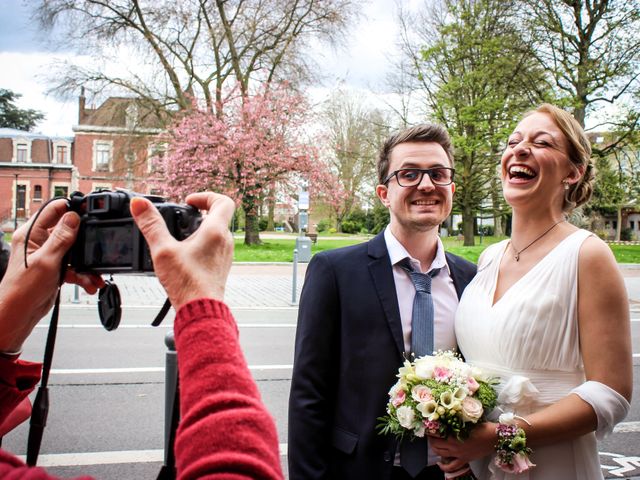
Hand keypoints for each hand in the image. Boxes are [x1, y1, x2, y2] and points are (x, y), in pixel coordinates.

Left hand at [0, 199, 103, 351]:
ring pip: (74, 251)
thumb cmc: (22, 289)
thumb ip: (61, 238)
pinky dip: (83, 274)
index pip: (52, 210)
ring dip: (86, 263)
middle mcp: (38, 242)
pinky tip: (89, 283)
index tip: (88, 209)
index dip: (70, 207)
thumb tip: (72, 217)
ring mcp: (48, 255)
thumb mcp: (46, 260)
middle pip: (68, 231)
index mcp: (31, 234)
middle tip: (97, 244)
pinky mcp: (55, 268)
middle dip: (84, 240)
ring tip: (94, 274)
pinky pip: (74, 266)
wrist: (18, 314)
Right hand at [130, 192, 234, 308]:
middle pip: (218, 216)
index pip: (223, 201)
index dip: (206, 196)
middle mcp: (225, 241)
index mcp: (216, 231)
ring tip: (179, 237)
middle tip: (181, 217)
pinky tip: (183, 255)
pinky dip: (201, 244)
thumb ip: (151, 225)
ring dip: (200, 229)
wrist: (201, 311)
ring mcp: (225, 255)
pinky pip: (214, 247)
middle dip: (199, 213)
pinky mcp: (220, 267)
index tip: (189, 202)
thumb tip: (140, 204)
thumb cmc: (187, 284)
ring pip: (216, 233)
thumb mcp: (163, 250)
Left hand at [429, 422, 496, 473]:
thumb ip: (456, 421)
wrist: (494, 438)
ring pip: (440, 454)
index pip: (436, 433)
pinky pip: (451, 467)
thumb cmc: (483, 427)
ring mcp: (458, 454)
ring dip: (434, 449)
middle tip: (430, 434)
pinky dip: (444, 467)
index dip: (430, 429)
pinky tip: (439, 464)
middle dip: (430, 439)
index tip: (428, 425)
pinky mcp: (464, 460)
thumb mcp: (467, 420)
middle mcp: (454, 445)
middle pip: (435, 444)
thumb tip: (447, 416)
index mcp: (454, 434)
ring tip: (433, 444)